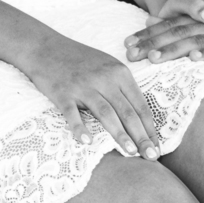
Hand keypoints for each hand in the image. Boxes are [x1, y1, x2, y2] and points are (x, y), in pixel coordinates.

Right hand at [24, 30, 161, 159]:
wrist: (45, 46)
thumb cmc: (80, 60)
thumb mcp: (108, 66)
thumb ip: (123, 88)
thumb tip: (140, 118)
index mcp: (120, 73)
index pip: (141, 106)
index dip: (150, 128)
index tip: (158, 147)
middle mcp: (104, 79)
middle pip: (127, 112)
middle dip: (142, 136)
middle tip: (152, 156)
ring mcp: (83, 86)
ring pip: (106, 113)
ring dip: (120, 135)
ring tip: (131, 153)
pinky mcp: (63, 92)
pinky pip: (72, 113)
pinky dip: (79, 127)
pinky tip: (87, 142)